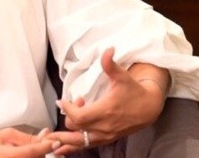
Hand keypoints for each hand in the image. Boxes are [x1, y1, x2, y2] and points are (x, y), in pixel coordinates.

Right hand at [0, 127, 59, 157]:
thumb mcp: (7, 134)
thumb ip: (27, 137)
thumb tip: (45, 134)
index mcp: (5, 155)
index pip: (31, 151)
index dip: (45, 146)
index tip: (55, 142)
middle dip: (43, 152)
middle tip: (44, 143)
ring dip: (39, 156)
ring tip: (31, 149)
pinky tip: (28, 154)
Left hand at [49, 47, 166, 155]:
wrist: (149, 108)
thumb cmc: (134, 91)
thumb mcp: (123, 76)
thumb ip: (111, 64)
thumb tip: (107, 49)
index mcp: (105, 112)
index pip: (79, 117)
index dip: (68, 109)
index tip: (63, 100)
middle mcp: (104, 127)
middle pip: (75, 129)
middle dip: (68, 117)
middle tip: (72, 104)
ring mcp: (105, 136)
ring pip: (78, 142)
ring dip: (64, 140)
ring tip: (50, 138)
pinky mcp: (106, 139)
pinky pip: (86, 146)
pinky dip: (73, 147)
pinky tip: (61, 149)